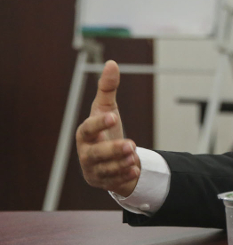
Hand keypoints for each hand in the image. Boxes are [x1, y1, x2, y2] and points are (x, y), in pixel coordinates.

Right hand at [76, 60, 139, 196]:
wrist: (111, 157)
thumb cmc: (106, 130)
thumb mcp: (108, 109)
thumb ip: (108, 89)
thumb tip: (112, 63)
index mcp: (86, 134)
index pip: (87, 129)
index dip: (99, 123)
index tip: (114, 116)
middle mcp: (87, 153)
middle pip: (95, 154)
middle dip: (112, 149)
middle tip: (131, 144)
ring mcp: (95, 169)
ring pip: (105, 169)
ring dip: (120, 164)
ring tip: (134, 156)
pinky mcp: (104, 182)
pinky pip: (114, 181)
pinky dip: (124, 176)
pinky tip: (135, 170)